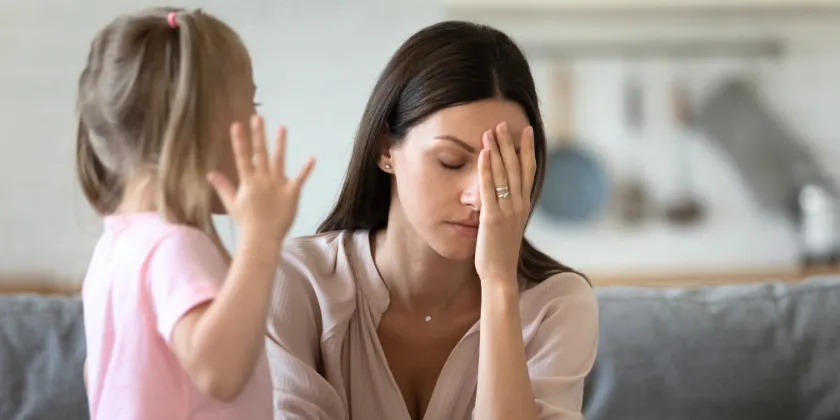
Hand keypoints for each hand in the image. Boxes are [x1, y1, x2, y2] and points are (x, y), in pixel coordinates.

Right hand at [208, 114, 314, 241]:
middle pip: (260, 153)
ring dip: (280, 143)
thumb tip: (210, 174)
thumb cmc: (247, 223)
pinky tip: (312, 157)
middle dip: (258, 134)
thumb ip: (223, 187)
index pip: (242, 157)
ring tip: (282, 127)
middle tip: (258, 117)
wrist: (262, 238)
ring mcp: (278, 185)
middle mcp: (262, 180)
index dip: (240, 141)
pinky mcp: (291, 193)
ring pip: (279, 160)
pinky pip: (300, 179)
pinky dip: (306, 169)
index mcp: (248, 182)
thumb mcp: (232, 204)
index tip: (237, 125)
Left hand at [474, 122, 535, 286]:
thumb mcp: (509, 227)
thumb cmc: (501, 254)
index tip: (525, 131)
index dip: (527, 150)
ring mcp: (506, 210)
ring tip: (490, 131)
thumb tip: (507, 197)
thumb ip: (509, 210)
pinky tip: (482, 154)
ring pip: (503, 174)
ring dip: (496, 150)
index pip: (528, 171)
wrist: (500, 275)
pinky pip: (488, 188)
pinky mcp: (492, 217)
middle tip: (503, 123)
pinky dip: (486, 169)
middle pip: (516, 167)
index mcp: (524, 206)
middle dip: (509, 144)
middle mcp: (518, 205)